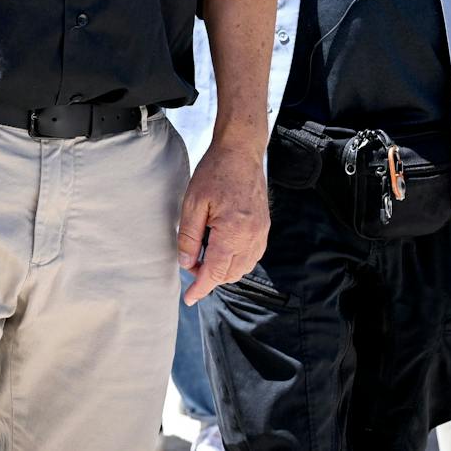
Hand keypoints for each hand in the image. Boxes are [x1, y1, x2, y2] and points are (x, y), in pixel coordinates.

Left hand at [176, 140, 269, 305]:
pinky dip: (236, 261)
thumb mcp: (193, 203)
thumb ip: (188, 237)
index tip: (189, 298)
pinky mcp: (265, 228)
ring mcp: (262, 233)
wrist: (241, 152)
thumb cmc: (215, 173)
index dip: (200, 288)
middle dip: (209, 277)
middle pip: (230, 274)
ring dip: (223, 270)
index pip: (215, 272)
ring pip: (242, 268)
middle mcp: (252, 237)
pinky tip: (222, 251)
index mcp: (233, 232)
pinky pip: (252, 256)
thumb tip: (186, 264)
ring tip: (203, 257)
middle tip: (190, 263)